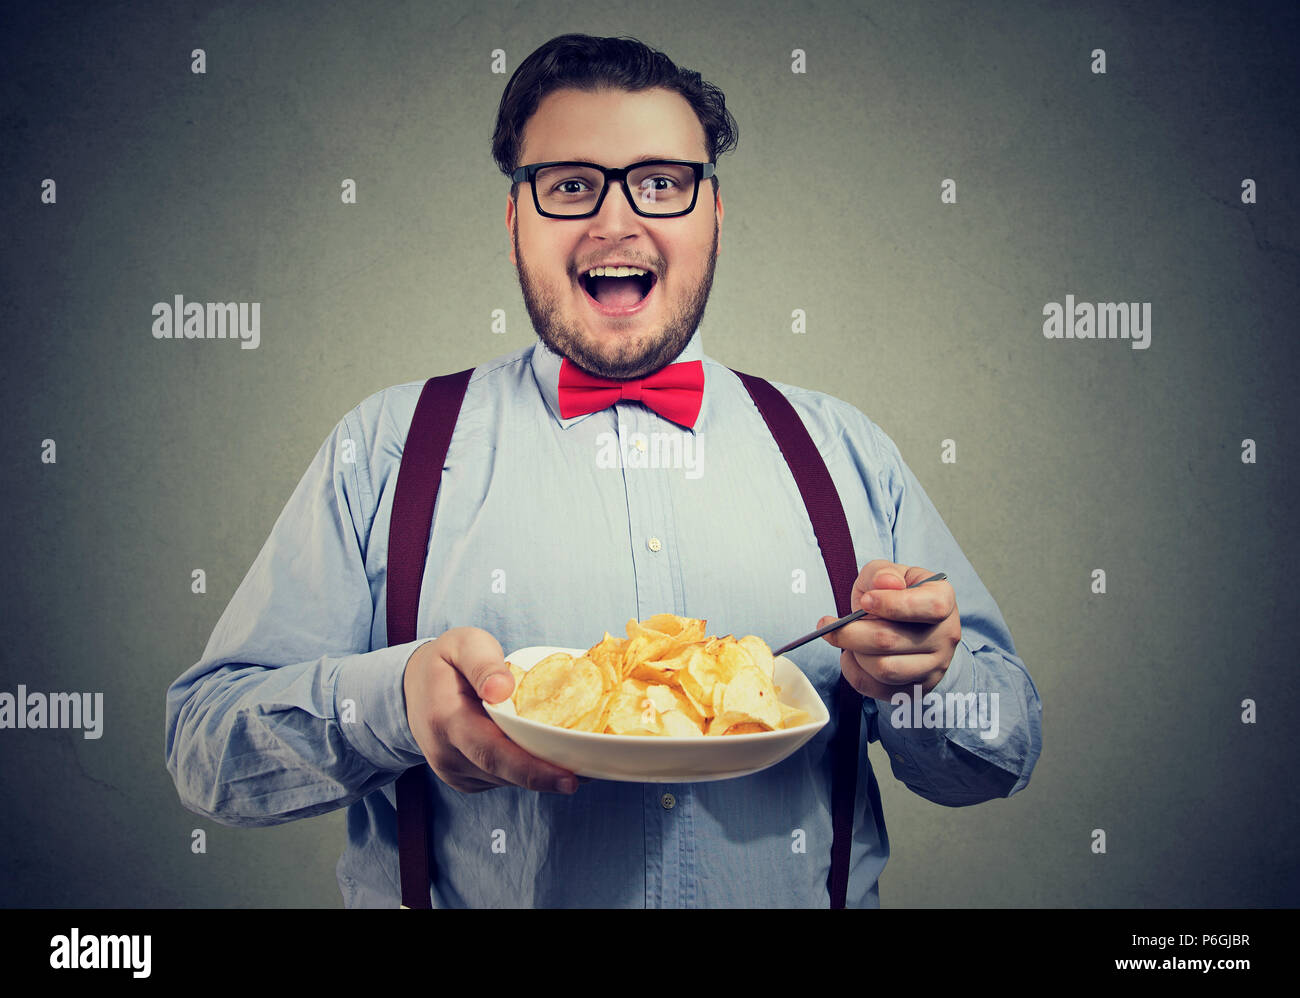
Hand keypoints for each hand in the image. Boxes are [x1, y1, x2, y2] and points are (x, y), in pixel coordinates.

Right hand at [403, 627, 578, 793]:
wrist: (411, 687)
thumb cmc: (445, 661)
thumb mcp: (462, 644)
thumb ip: (482, 663)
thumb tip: (502, 688)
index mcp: (446, 720)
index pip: (492, 752)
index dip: (532, 769)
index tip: (569, 777)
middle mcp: (447, 754)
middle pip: (505, 773)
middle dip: (549, 777)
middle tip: (591, 775)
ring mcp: (454, 771)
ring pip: (507, 780)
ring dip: (541, 773)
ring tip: (579, 759)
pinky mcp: (465, 779)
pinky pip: (502, 780)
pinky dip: (527, 770)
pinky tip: (549, 756)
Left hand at [817, 561, 960, 698]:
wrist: (908, 624)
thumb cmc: (896, 595)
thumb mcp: (888, 574)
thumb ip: (883, 573)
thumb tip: (886, 584)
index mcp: (943, 599)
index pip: (929, 607)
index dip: (892, 605)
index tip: (865, 601)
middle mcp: (946, 636)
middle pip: (891, 641)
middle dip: (851, 632)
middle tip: (829, 624)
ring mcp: (934, 666)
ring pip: (884, 669)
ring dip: (854, 653)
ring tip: (846, 639)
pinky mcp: (916, 689)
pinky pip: (877, 689)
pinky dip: (853, 672)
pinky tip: (851, 655)